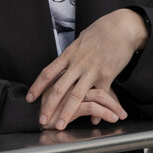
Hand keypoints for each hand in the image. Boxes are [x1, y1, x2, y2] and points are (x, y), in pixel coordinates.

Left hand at [27, 9, 148, 129]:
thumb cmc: (102, 30)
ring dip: (67, 113)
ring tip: (61, 124)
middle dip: (49, 105)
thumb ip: (73, 53)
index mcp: (69, 54)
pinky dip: (97, 111)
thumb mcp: (81, 40)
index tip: (30, 98)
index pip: (48, 73)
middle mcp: (78, 64)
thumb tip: (66, 59)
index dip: (37, 87)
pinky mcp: (107, 76)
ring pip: (76, 95)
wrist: (122, 27)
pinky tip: (94, 121)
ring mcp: (92, 71)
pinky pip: (100, 96)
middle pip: (59, 88)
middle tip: (42, 119)